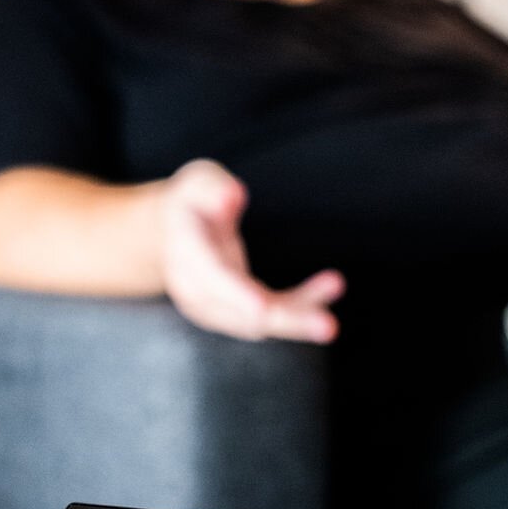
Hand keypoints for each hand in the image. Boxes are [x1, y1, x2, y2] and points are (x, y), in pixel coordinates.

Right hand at [159, 159, 344, 342]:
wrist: (171, 234)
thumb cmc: (192, 202)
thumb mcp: (197, 182)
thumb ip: (212, 189)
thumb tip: (231, 197)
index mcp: (186, 253)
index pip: (212, 279)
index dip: (237, 296)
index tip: (262, 309)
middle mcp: (197, 289)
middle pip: (241, 314)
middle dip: (285, 320)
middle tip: (327, 326)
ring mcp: (216, 306)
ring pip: (260, 322)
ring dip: (300, 316)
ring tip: (336, 287)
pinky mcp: (236, 310)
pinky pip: (271, 315)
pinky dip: (302, 305)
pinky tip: (331, 286)